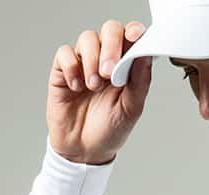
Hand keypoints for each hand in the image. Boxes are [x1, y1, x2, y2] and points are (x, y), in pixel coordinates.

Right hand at [48, 20, 152, 163]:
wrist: (84, 151)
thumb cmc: (109, 131)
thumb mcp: (131, 110)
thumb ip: (140, 81)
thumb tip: (145, 55)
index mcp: (126, 66)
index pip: (131, 37)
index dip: (133, 31)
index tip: (135, 37)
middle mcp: (105, 59)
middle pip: (109, 30)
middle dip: (111, 46)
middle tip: (109, 72)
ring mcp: (84, 63)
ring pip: (87, 38)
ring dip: (91, 60)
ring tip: (93, 86)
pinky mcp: (63, 70)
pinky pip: (65, 53)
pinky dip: (71, 68)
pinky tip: (76, 87)